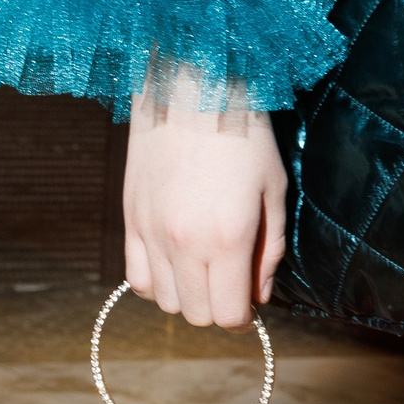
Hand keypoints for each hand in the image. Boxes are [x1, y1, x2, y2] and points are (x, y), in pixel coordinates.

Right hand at [123, 62, 287, 328]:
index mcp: (227, 238)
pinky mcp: (130, 218)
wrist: (192, 85)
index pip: (229, 316)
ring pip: (164, 302)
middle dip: (218, 308)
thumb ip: (269, 250)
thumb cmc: (243, 133)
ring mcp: (151, 232)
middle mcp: (184, 243)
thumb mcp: (273, 190)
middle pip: (196, 315)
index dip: (245, 318)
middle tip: (231, 280)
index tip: (251, 301)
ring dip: (186, 295)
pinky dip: (156, 281)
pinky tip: (174, 260)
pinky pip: (135, 278)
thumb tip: (259, 297)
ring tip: (204, 265)